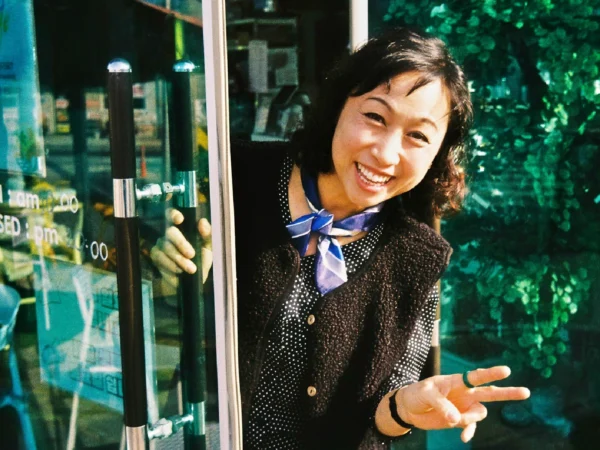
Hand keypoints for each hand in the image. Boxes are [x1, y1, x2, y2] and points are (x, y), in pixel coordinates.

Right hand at [151, 208, 212, 285]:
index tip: (179, 219)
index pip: (173, 214)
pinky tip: (179, 271)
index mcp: (184, 227)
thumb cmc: (201, 260)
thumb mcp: (209, 247)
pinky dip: (171, 265)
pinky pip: (160, 257)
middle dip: (181, 243)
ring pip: (166, 247)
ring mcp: (161, 244)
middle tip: (191, 254)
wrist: (192, 280)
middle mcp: (170, 233)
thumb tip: (202, 222)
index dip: (173, 214)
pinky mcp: (155, 255)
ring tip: (191, 269)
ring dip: (179, 259)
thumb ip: (208, 234)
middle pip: (170, 232)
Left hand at [379, 366, 529, 442]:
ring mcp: (464, 407)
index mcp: (456, 381)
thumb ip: (443, 405)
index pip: (476, 376)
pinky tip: (463, 438)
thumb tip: (458, 420)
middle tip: (526, 392)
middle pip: (490, 392)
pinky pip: (471, 427)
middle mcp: (464, 393)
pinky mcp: (460, 420)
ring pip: (480, 413)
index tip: (506, 370)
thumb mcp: (426, 395)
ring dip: (471, 419)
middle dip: (508, 393)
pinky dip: (469, 432)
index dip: (490, 374)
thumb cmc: (417, 394)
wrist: (409, 409)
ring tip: (453, 420)